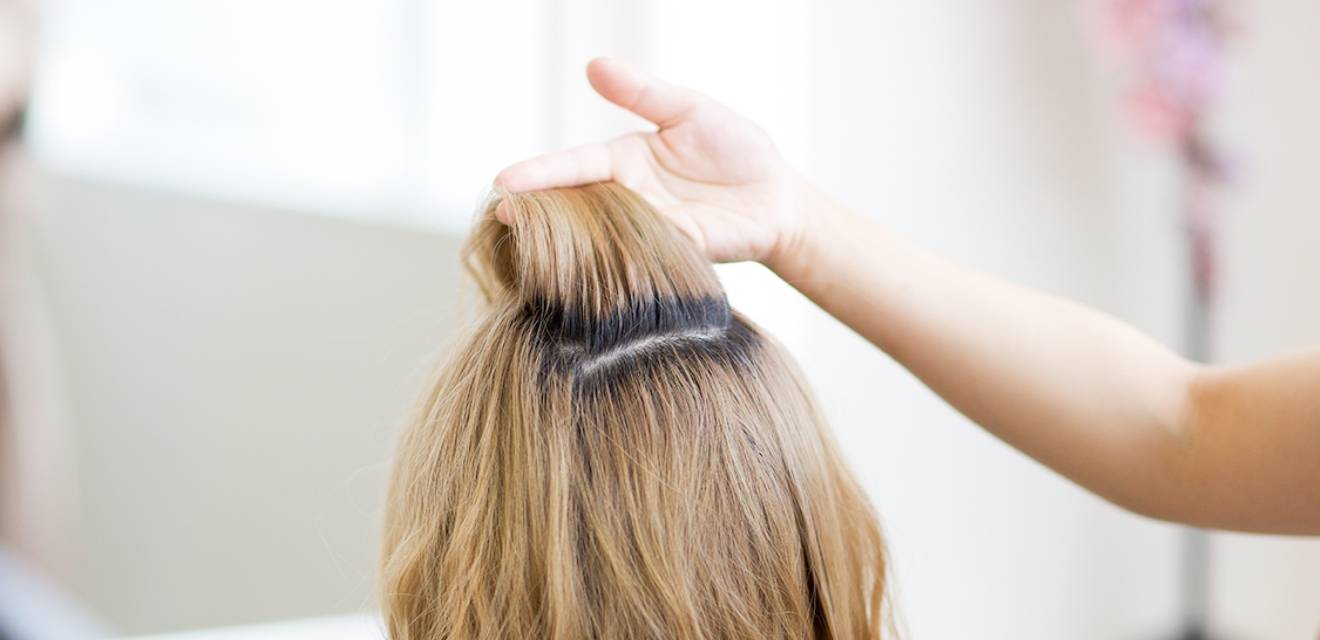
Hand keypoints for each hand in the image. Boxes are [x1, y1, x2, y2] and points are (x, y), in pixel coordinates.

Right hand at [494, 58, 810, 264]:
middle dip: (539, 211)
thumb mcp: (689, 110)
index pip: (575, 165)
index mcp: (625, 161)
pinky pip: (644, 251)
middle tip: (504, 216)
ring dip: (571, 238)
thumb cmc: (736, 150)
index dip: (540, 173)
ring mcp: (650, 230)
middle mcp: (629, 199)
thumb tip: (594, 65)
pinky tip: (594, 257)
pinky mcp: (678, 252)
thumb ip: (643, 93)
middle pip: (576, 205)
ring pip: (601, 234)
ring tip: (534, 241)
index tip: (505, 183)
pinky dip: (621, 253)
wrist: (778, 197)